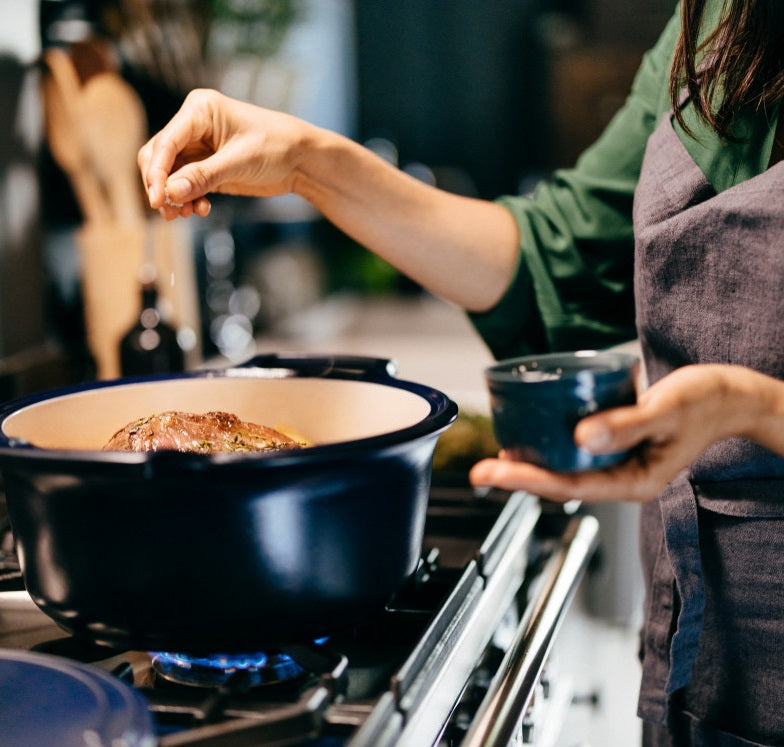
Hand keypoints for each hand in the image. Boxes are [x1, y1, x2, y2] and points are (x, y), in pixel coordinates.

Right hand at [137, 88, 313, 219]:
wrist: (302, 159)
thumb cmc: (277, 147)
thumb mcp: (240, 162)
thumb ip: (204, 177)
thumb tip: (171, 192)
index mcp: (200, 110)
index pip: (166, 142)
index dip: (157, 172)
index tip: (157, 199)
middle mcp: (194, 125)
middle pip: (159, 157)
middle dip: (162, 185)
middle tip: (169, 211)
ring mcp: (199, 146)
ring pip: (171, 173)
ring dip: (174, 195)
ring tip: (184, 214)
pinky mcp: (207, 166)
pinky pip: (186, 184)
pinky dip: (188, 198)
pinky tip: (200, 209)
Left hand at [469, 363, 783, 502]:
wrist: (730, 395)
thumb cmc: (707, 402)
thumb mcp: (668, 410)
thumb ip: (627, 424)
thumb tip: (581, 436)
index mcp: (635, 481)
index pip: (570, 485)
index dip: (528, 480)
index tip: (495, 471)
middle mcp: (622, 476)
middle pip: (560, 482)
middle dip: (519, 477)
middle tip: (480, 469)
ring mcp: (618, 462)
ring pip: (565, 468)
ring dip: (530, 464)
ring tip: (494, 458)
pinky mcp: (615, 443)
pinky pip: (575, 449)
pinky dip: (550, 444)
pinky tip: (530, 432)